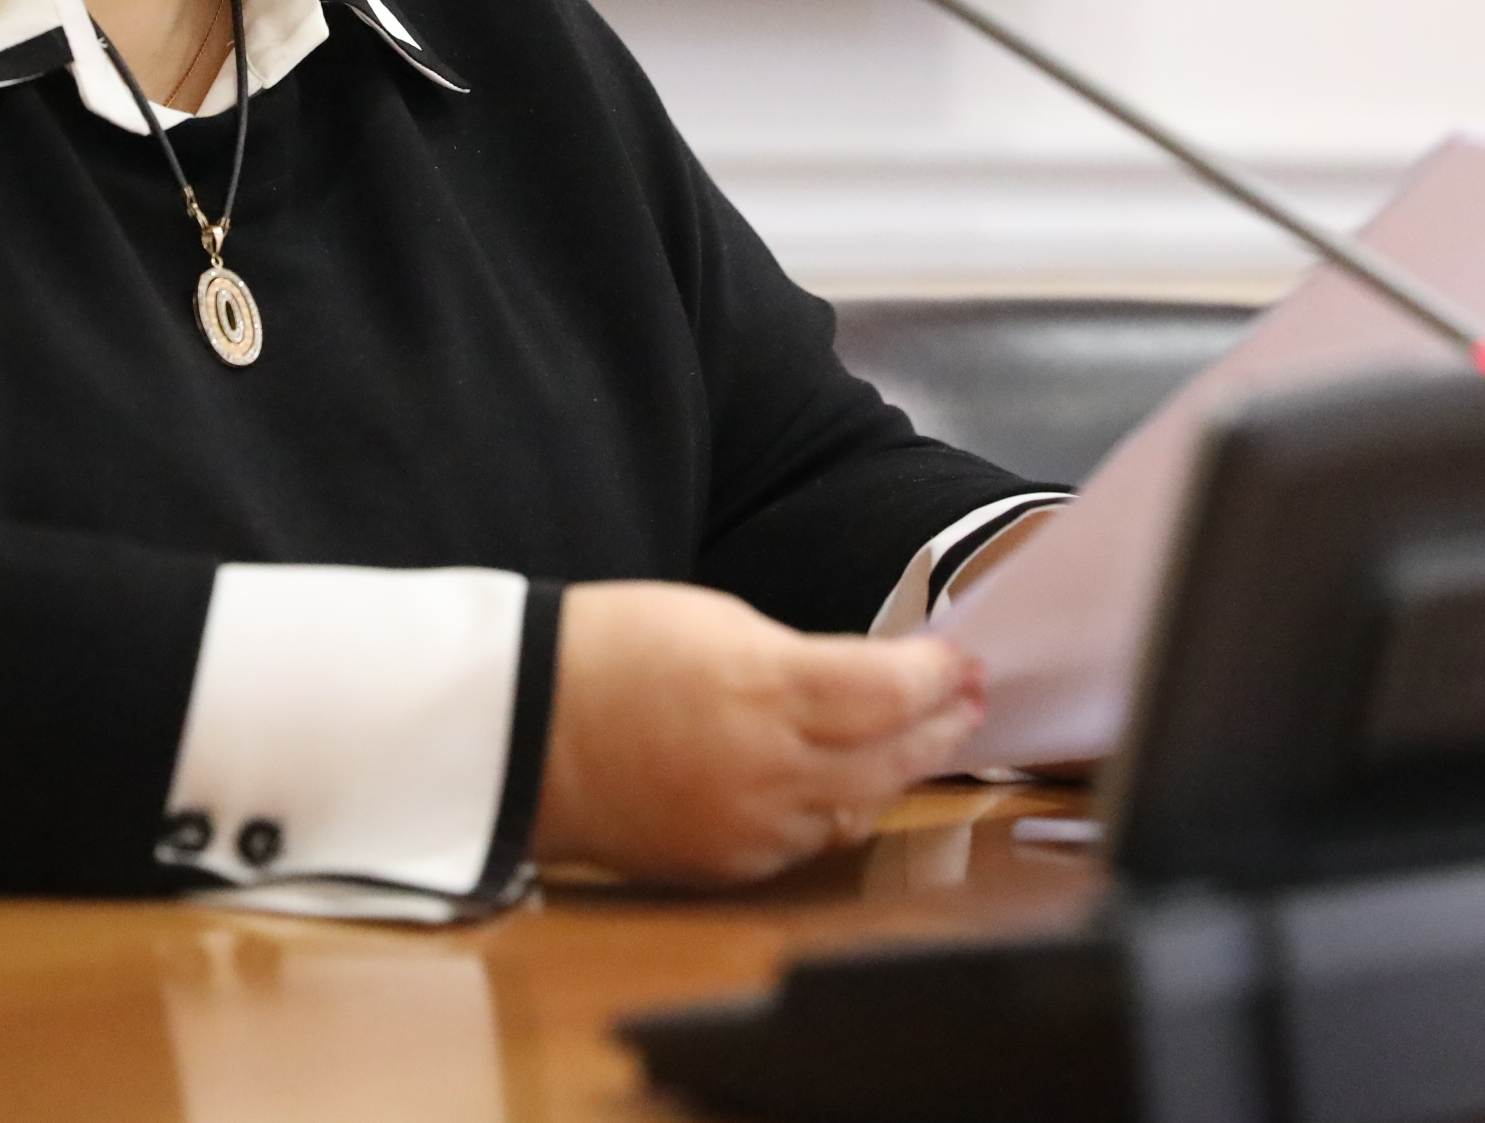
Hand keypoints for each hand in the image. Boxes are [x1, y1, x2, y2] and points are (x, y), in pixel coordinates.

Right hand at [530, 581, 985, 884]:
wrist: (518, 724)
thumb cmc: (607, 650)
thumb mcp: (717, 619)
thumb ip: (799, 660)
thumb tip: (862, 684)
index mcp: (769, 688)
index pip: (890, 689)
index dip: (936, 674)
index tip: (957, 660)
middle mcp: (771, 766)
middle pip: (892, 755)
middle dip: (939, 725)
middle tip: (966, 700)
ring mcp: (750, 826)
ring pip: (858, 806)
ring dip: (896, 770)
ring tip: (920, 741)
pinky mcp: (725, 865)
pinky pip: (806, 842)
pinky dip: (835, 810)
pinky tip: (848, 784)